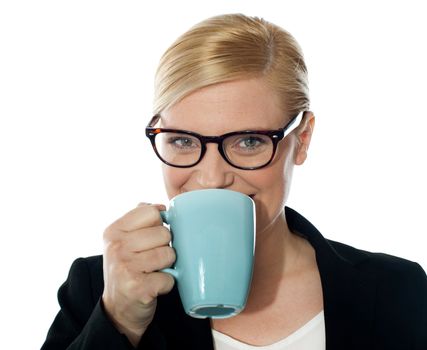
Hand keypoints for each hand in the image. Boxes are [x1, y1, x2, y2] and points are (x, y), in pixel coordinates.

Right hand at [102, 203, 174, 346]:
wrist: (118, 308)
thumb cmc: (128, 268)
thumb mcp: (124, 239)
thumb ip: (139, 218)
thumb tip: (160, 206)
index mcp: (114, 231)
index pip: (152, 212)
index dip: (158, 225)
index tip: (150, 238)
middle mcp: (116, 247)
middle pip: (164, 233)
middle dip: (164, 247)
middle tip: (151, 259)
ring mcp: (125, 267)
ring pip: (169, 254)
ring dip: (167, 265)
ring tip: (153, 271)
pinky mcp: (138, 288)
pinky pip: (170, 277)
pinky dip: (167, 283)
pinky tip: (154, 285)